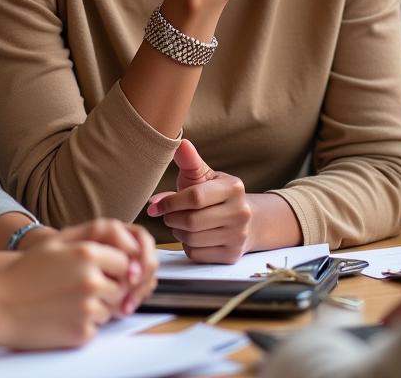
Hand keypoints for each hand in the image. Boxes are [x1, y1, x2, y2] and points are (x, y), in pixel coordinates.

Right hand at [0, 240, 130, 349]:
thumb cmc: (26, 273)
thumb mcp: (55, 242)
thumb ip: (91, 234)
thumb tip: (123, 244)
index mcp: (87, 253)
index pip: (126, 261)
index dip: (115, 267)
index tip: (99, 269)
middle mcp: (91, 281)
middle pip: (122, 287)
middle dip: (109, 287)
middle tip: (80, 286)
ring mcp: (88, 309)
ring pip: (111, 309)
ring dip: (97, 306)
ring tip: (68, 299)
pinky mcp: (82, 333)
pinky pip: (97, 328)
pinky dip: (85, 323)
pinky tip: (63, 314)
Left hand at [146, 140, 251, 262]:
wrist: (244, 219)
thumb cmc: (215, 194)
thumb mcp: (203, 175)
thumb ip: (190, 160)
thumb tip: (180, 144)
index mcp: (233, 188)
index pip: (194, 197)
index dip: (170, 202)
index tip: (155, 205)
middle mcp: (240, 213)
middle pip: (191, 221)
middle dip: (172, 218)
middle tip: (168, 215)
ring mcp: (238, 236)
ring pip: (192, 239)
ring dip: (178, 232)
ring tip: (180, 223)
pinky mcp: (232, 256)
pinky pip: (197, 255)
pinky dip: (188, 246)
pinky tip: (192, 236)